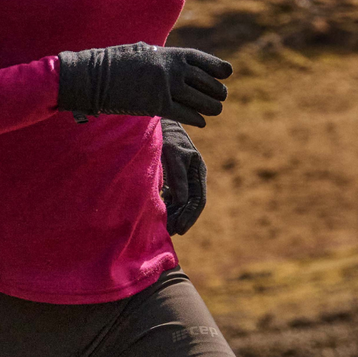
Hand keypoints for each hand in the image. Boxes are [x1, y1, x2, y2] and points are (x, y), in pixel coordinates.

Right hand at [57, 42, 231, 127]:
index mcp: (172, 54)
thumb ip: (163, 58)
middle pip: (209, 84)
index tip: (226, 74)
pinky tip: (201, 121)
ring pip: (203, 102)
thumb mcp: (143, 51)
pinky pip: (187, 115)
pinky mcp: (157, 106)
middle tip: (219, 97)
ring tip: (213, 110)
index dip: (221, 70)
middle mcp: (174, 70)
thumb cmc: (114, 62)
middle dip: (217, 92)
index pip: (208, 62)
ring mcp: (167, 88)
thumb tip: (175, 64)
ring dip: (211, 107)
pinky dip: (197, 119)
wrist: (93, 76)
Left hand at [160, 119, 206, 234]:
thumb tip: (183, 199)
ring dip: (174, 215)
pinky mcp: (175, 176)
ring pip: (182, 202)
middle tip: (171, 233)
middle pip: (190, 204)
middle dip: (181, 219)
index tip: (180, 229)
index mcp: (198, 171)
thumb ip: (177, 176)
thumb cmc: (166, 137)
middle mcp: (194, 176)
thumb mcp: (172, 155)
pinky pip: (174, 196)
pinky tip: (159, 214)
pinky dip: (168, 206)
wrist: (160, 123)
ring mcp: (185, 177)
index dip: (189, 216)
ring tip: (164, 228)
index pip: (198, 200)